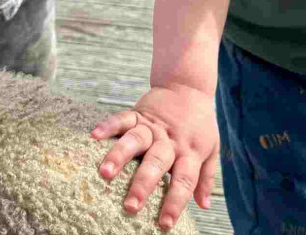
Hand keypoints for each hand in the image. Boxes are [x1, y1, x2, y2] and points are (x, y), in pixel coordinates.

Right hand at [91, 84, 218, 231]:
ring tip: (105, 173)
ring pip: (135, 141)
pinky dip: (108, 125)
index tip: (164, 225)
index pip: (184, 181)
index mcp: (188, 152)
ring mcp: (152, 126)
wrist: (188, 85)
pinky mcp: (138, 113)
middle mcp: (169, 140)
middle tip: (130, 206)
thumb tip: (204, 205)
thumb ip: (205, 176)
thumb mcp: (211, 148)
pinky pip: (122, 118)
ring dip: (120, 156)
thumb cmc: (199, 123)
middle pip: (156, 163)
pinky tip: (95, 135)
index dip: (174, 203)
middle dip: (143, 185)